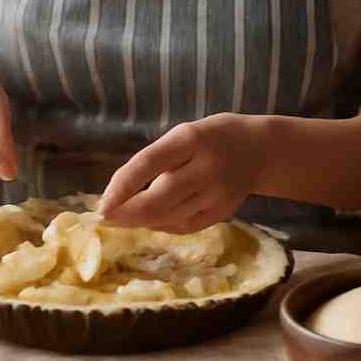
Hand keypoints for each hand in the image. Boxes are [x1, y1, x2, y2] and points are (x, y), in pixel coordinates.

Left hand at [96, 113, 264, 232]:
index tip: (102, 204)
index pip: (149, 162)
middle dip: (128, 213)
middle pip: (160, 198)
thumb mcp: (184, 135)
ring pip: (170, 216)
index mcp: (191, 138)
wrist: (258, 149)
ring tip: (121, 219)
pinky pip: (185, 225)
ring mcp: (217, 192)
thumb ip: (157, 160)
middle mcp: (206, 166)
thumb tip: (119, 196)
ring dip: (141, 221)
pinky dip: (162, 226)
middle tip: (105, 218)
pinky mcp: (224, 211)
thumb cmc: (209, 139)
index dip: (123, 185)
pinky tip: (149, 222)